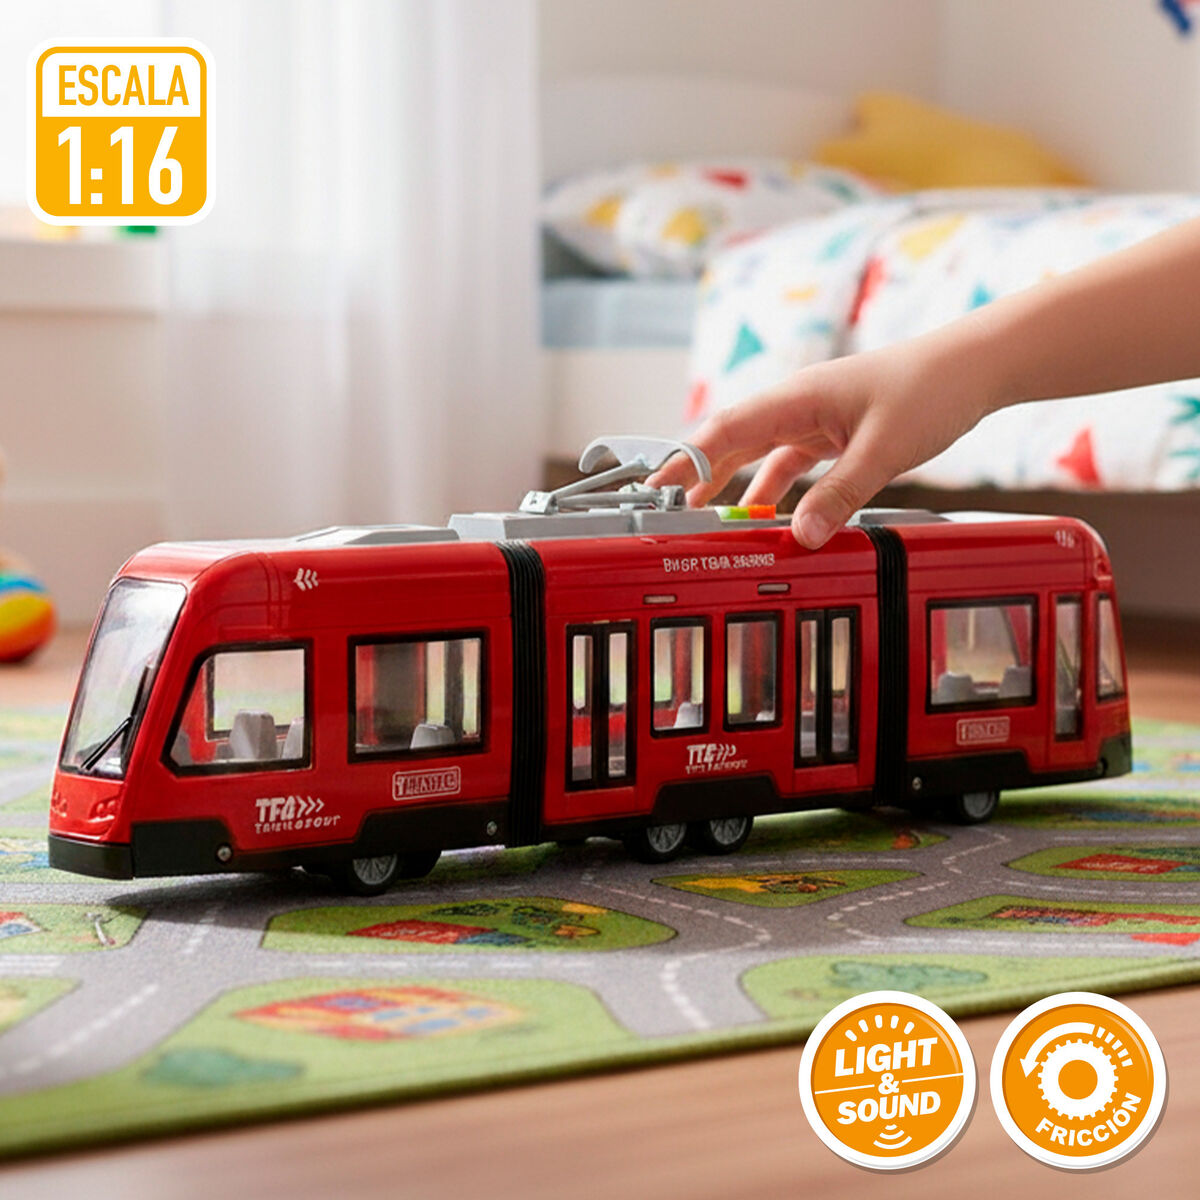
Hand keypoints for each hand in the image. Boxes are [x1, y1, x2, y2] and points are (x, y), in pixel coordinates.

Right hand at [650, 334, 996, 546]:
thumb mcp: (882, 449)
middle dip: (697, 473)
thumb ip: (840, 495)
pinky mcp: (834, 432)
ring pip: (759, 453)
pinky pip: (790, 463)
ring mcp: (814, 418)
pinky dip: (775, 489)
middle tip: (663, 505)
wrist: (974, 367)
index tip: (658, 485)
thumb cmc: (931, 387)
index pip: (725, 430)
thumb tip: (802, 535)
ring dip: (733, 484)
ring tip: (704, 514)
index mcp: (797, 397)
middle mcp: (797, 405)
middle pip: (731, 441)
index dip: (688, 459)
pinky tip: (770, 514)